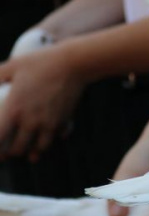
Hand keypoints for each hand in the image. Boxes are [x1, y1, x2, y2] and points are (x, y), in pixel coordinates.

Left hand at [0, 45, 86, 160]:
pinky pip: (57, 137)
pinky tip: (49, 137)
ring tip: (28, 152)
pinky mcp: (65, 120)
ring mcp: (50, 122)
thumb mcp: (12, 66)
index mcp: (14, 109)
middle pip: (17, 149)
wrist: (74, 63)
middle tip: (7, 152)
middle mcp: (32, 120)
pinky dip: (52, 139)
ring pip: (39, 148)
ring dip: (32, 152)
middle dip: (10, 153)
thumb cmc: (41, 62)